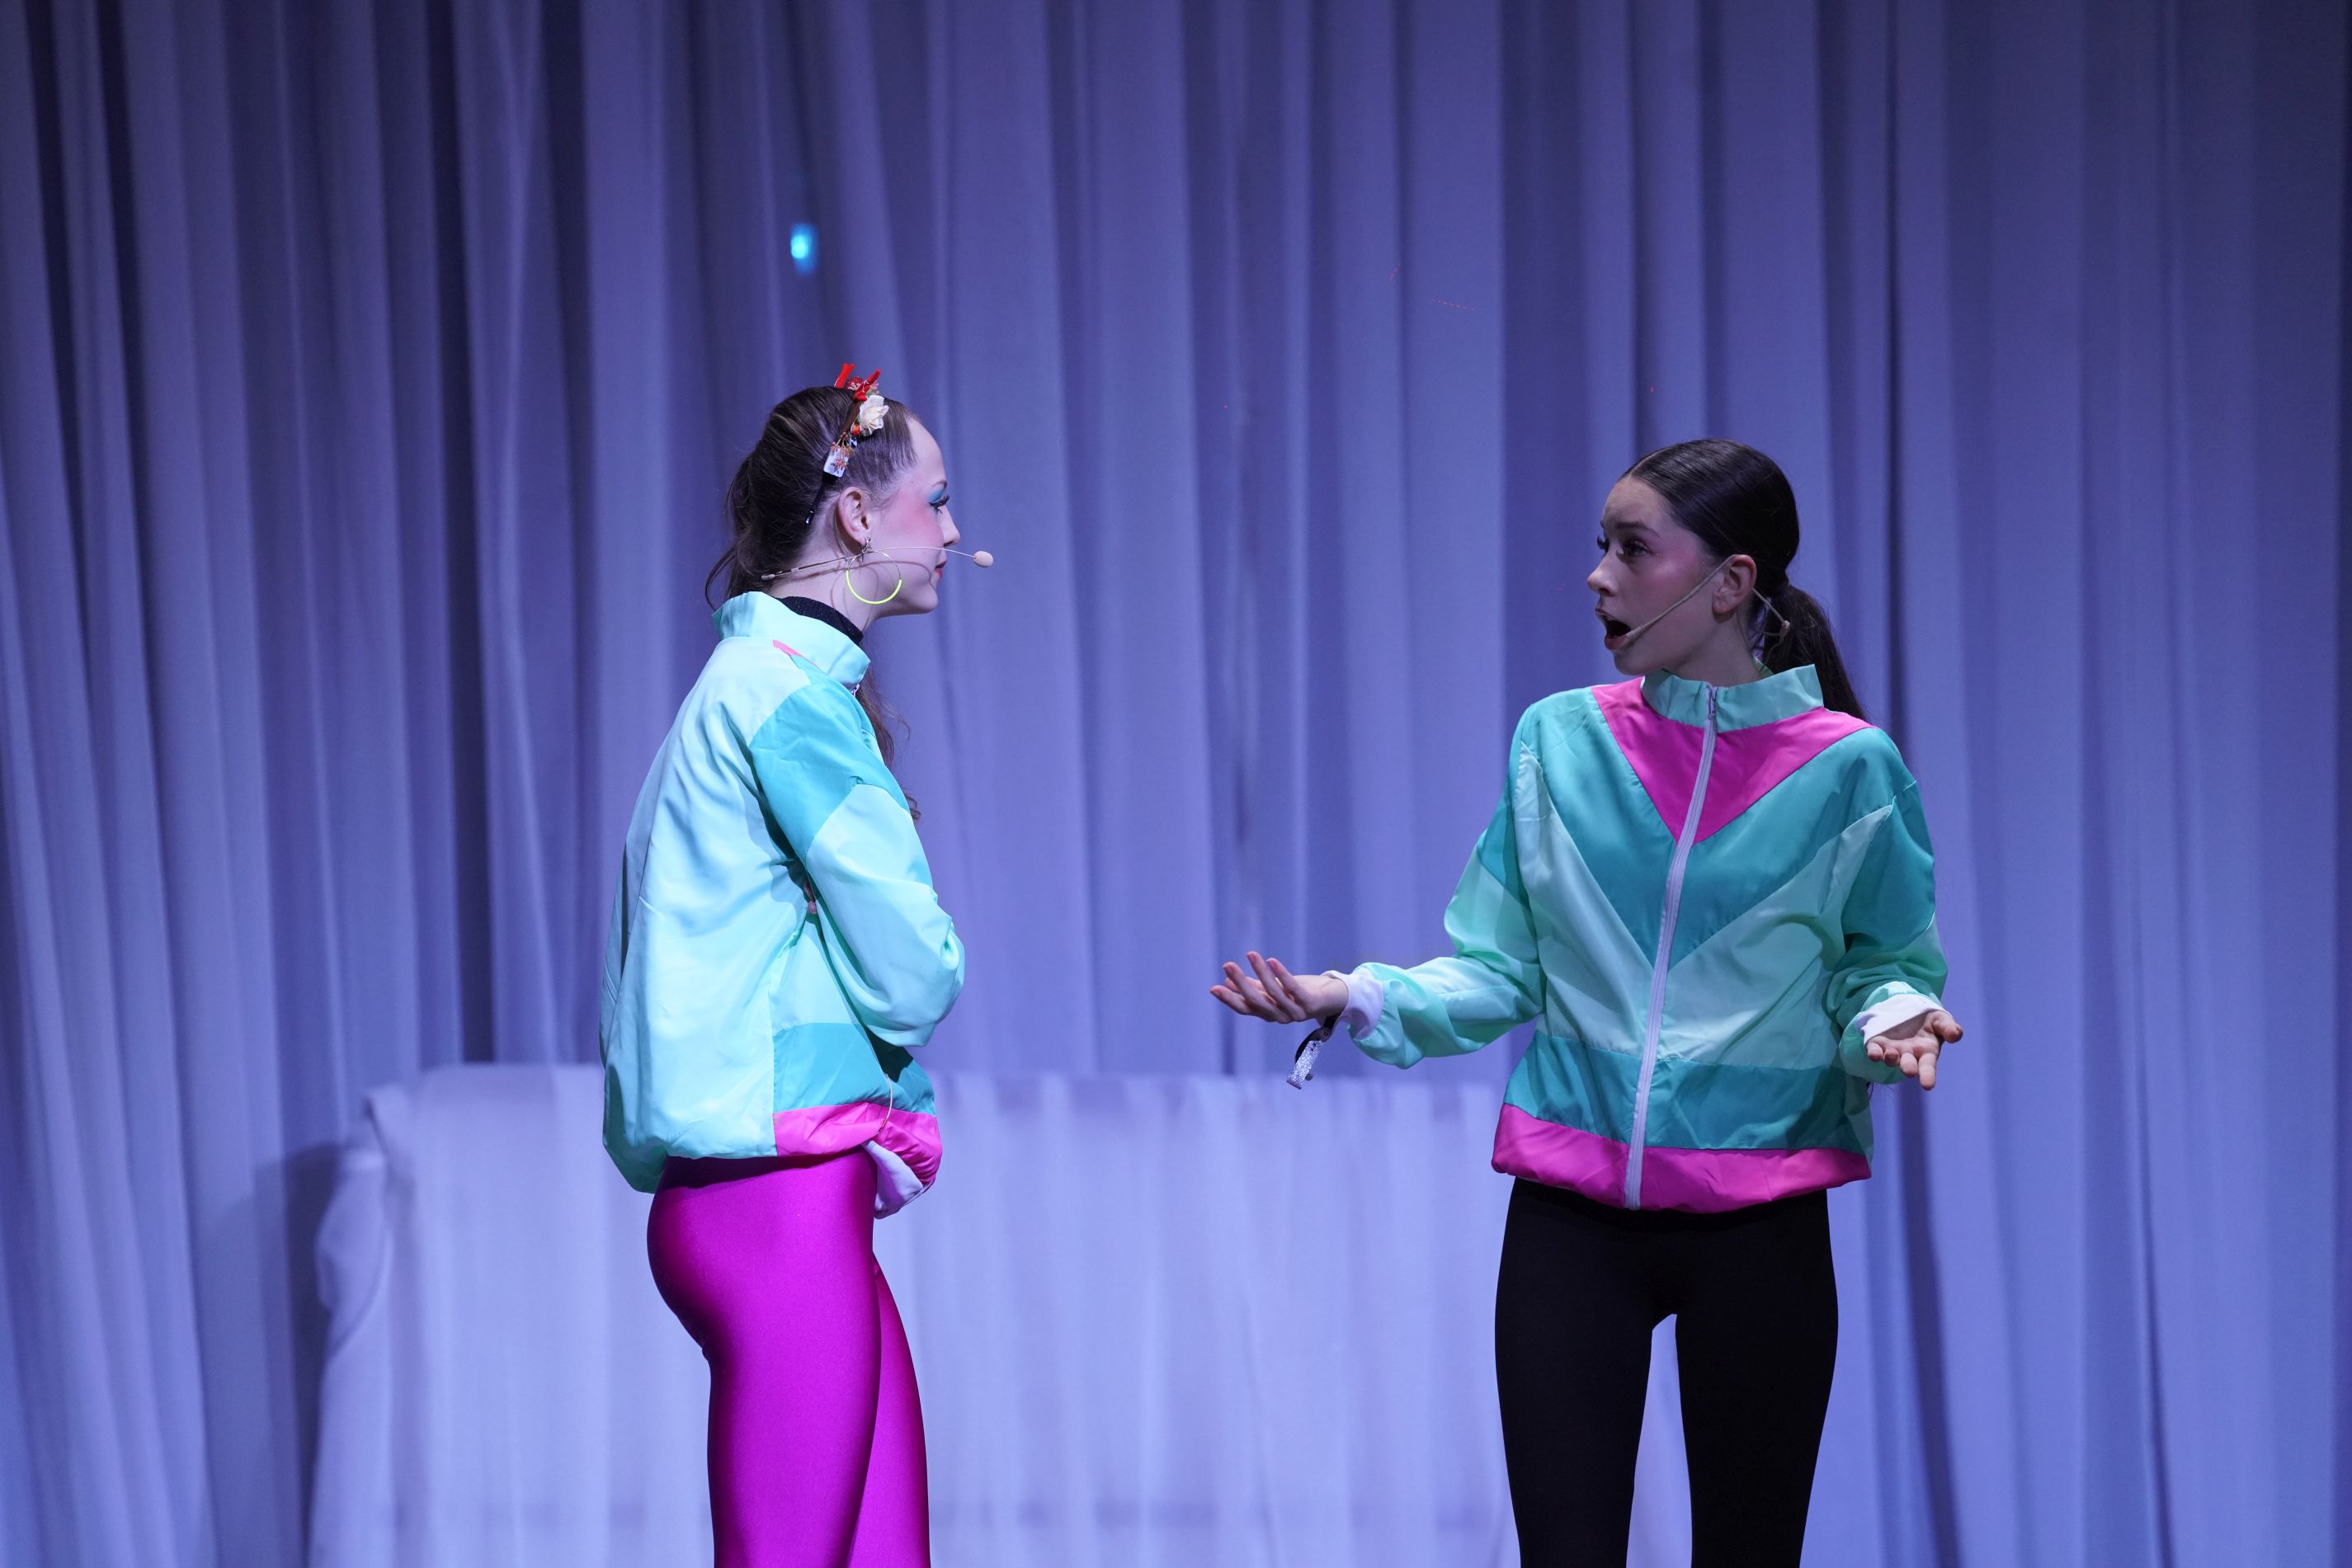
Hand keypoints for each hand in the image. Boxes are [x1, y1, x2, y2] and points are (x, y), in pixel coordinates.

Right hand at [1210, 951, 1346, 1023]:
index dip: (1230, 999)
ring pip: (1274, 993)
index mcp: (1270, 1013)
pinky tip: (1272, 960)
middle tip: (1227, 965)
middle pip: (1257, 1001)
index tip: (1213, 988)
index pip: (1246, 1008)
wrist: (1337, 998)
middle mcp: (1281, 1016)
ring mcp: (1296, 1012)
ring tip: (1251, 955)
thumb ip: (1254, 987)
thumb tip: (1227, 980)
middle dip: (1241, 983)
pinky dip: (1282, 974)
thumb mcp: (1275, 989)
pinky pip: (1293, 988)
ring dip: (1260, 973)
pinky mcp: (1310, 1003)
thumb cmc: (1303, 992)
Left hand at [1865, 1008, 1962, 1088]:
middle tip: (1909, 1071)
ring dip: (1890, 1059)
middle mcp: (1908, 1055)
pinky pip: (1874, 1050)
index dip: (1928, 1076)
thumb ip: (1948, 1028)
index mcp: (1926, 1052)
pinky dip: (1873, 1053)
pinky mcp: (1878, 1043)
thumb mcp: (1941, 1020)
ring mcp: (1892, 1050)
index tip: (1928, 1086)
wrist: (1908, 1009)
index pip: (1927, 1067)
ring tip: (1891, 1055)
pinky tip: (1873, 1054)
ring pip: (1890, 1059)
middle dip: (1908, 1068)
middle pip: (1908, 1065)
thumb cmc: (1929, 1020)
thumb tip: (1956, 1035)